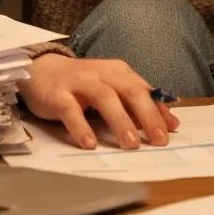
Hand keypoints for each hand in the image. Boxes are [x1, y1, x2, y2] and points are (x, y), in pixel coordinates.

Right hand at [19, 53, 179, 149]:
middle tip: (158, 140)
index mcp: (119, 72)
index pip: (144, 90)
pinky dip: (81, 127)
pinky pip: (71, 110)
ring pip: (105, 98)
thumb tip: (168, 123)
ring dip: (120, 121)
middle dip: (147, 115)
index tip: (172, 130)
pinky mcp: (58, 94)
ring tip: (130, 144)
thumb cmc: (83, 84)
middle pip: (130, 91)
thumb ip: (137, 104)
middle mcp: (102, 73)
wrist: (42, 70)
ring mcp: (79, 82)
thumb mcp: (112, 89)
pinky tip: (90, 143)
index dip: (159, 110)